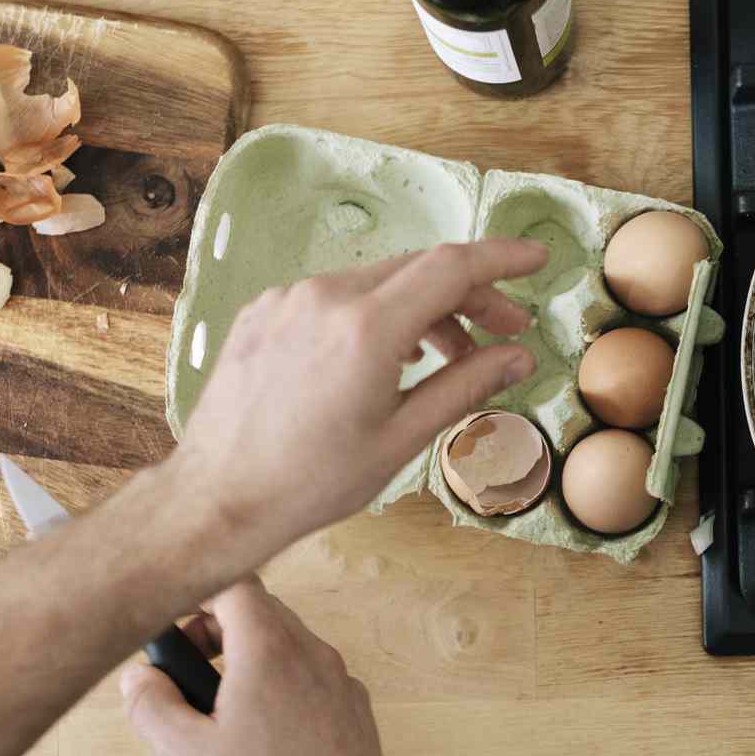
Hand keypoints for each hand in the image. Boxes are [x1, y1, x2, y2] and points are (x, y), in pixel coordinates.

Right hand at [120, 579, 396, 755]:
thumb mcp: (185, 753)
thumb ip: (151, 703)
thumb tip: (139, 678)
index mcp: (271, 649)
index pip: (234, 584)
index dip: (197, 593)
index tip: (173, 619)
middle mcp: (315, 654)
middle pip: (262, 613)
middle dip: (218, 631)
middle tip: (188, 670)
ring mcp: (342, 682)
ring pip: (289, 647)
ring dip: (250, 662)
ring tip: (221, 711)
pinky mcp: (357, 712)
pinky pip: (312, 680)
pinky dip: (282, 689)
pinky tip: (264, 738)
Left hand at [166, 239, 549, 565]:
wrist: (218, 497)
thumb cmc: (311, 482)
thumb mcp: (402, 439)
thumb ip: (466, 386)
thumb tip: (518, 357)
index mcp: (366, 328)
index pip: (451, 267)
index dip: (501, 258)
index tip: (536, 258)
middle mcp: (325, 297)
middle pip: (417, 270)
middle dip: (469, 294)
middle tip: (506, 329)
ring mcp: (288, 299)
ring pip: (376, 283)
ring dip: (422, 309)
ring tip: (447, 356)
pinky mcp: (263, 312)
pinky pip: (334, 296)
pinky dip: (374, 314)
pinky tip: (385, 357)